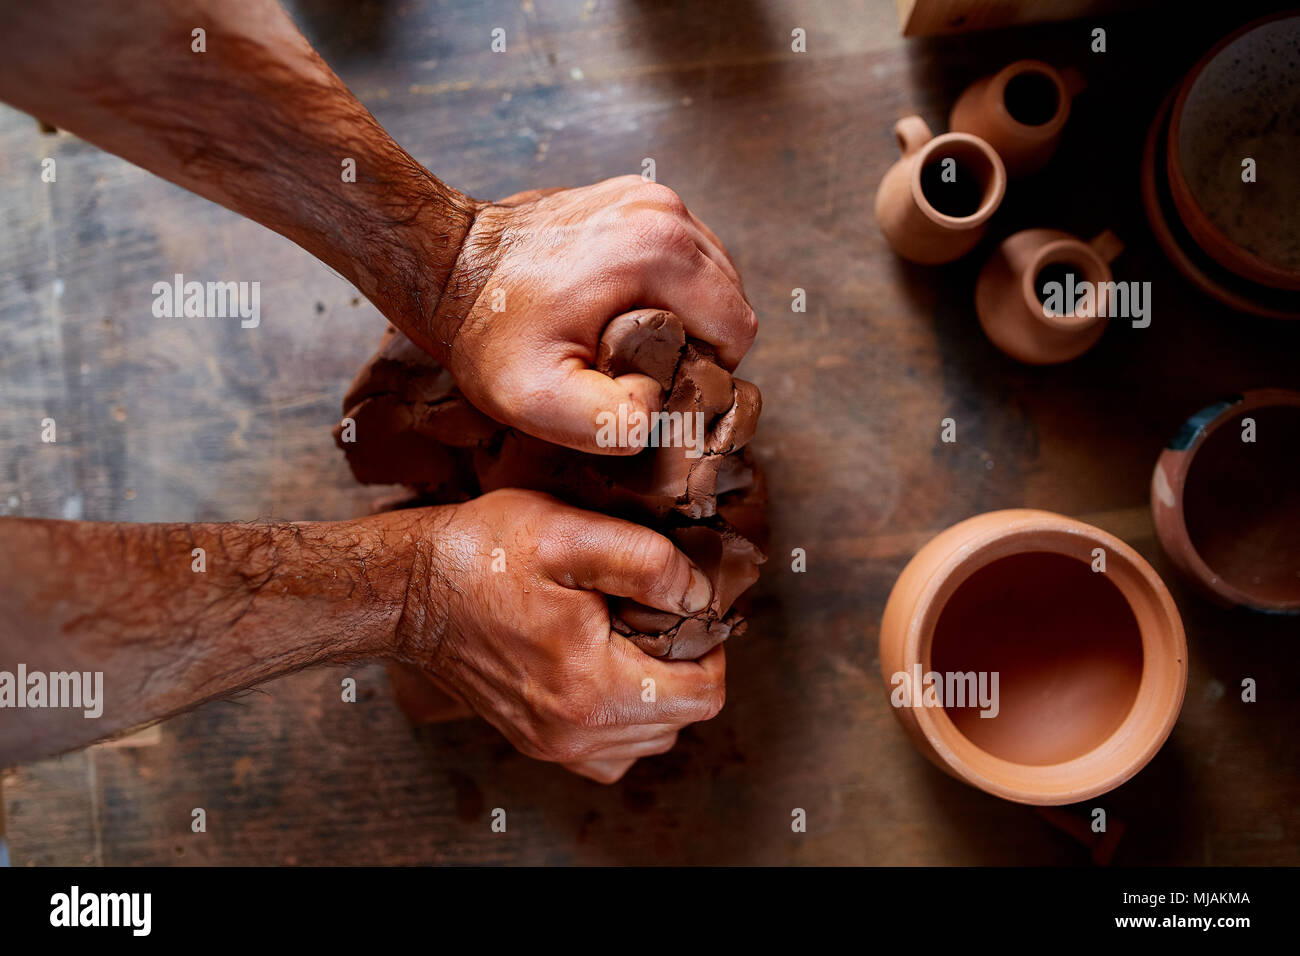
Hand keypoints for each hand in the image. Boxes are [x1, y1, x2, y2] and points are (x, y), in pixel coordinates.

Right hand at [388, 488, 725, 783]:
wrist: (411, 589)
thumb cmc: (482, 556)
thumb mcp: (570, 534)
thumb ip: (648, 562)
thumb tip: (700, 594)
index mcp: (592, 689)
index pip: (703, 695)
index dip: (709, 644)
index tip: (682, 604)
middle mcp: (574, 734)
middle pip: (681, 719)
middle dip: (683, 665)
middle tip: (652, 612)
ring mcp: (553, 746)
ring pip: (650, 739)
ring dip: (657, 692)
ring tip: (629, 638)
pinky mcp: (537, 742)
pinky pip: (611, 752)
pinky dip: (625, 718)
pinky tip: (608, 671)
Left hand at [430, 176, 755, 453]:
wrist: (447, 267)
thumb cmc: (489, 333)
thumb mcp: (538, 400)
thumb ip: (612, 423)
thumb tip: (658, 406)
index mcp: (660, 253)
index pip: (736, 328)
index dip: (709, 372)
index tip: (656, 384)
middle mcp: (665, 212)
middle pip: (729, 297)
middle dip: (698, 341)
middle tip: (638, 366)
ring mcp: (649, 195)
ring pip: (711, 273)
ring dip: (685, 313)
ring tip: (628, 338)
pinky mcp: (633, 195)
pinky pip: (682, 251)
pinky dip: (665, 284)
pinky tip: (620, 305)